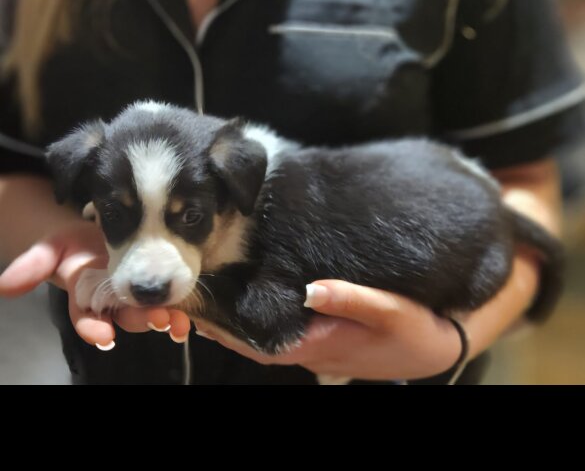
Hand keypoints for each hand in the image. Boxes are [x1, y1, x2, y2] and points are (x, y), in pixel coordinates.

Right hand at [0, 221, 190, 348]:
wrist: (96, 230)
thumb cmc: (73, 243)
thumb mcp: (51, 249)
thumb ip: (32, 265)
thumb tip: (5, 286)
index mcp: (86, 295)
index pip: (86, 317)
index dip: (92, 327)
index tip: (102, 335)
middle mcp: (112, 301)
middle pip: (126, 316)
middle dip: (140, 320)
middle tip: (155, 320)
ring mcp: (135, 294)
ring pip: (149, 312)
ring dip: (164, 319)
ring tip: (177, 322)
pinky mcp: (156, 283)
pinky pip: (168, 300)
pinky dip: (179, 308)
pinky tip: (189, 313)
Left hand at [194, 280, 461, 380]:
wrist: (437, 346)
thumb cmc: (415, 330)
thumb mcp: (392, 312)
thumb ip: (354, 300)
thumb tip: (311, 289)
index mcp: (319, 344)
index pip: (259, 344)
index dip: (224, 331)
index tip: (197, 312)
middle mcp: (310, 349)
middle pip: (253, 341)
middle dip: (221, 324)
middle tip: (191, 298)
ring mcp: (316, 345)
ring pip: (264, 336)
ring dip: (236, 320)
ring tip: (211, 293)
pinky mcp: (324, 336)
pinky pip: (281, 328)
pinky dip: (258, 317)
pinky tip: (249, 296)